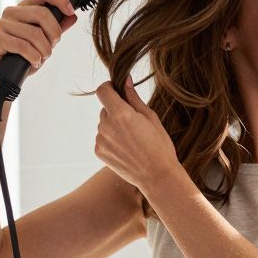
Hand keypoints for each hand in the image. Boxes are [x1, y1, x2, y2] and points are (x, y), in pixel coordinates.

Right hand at [0, 0, 77, 87]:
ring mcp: (1, 25)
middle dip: (54, 33)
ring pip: (34, 33)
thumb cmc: (23, 57)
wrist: (3, 77)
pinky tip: (34, 63)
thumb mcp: (44, 42)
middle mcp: (10, 12)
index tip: (70, 11)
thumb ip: (56, 28)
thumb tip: (72, 16)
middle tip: (52, 46)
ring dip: (44, 50)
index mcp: (23, 8)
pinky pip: (23, 46)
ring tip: (42, 58)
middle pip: (42, 13)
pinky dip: (34, 57)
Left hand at [94, 76, 178, 191]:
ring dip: (113, 126)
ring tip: (132, 139)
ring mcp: (101, 140)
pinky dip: (111, 139)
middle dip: (116, 110)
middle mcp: (106, 126)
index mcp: (120, 114)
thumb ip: (133, 98)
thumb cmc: (159, 145)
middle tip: (134, 123)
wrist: (157, 175)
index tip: (115, 89)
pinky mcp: (99, 152)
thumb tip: (125, 81)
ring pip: (104, 124)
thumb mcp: (150, 117)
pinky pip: (102, 138)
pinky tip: (126, 148)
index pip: (102, 91)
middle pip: (105, 109)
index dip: (108, 87)